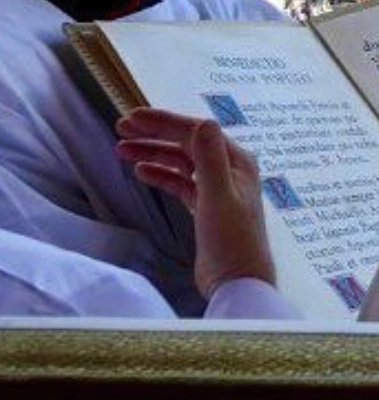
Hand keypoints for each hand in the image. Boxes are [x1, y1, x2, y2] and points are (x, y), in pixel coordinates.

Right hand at [116, 109, 276, 296]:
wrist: (237, 281)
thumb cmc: (232, 239)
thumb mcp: (218, 196)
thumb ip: (210, 160)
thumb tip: (204, 121)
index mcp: (236, 161)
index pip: (195, 132)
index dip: (164, 122)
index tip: (132, 118)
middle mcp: (229, 170)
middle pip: (186, 144)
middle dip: (154, 134)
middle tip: (120, 129)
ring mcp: (217, 189)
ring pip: (180, 163)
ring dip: (153, 154)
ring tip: (121, 150)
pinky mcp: (205, 208)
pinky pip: (180, 183)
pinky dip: (161, 176)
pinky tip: (141, 172)